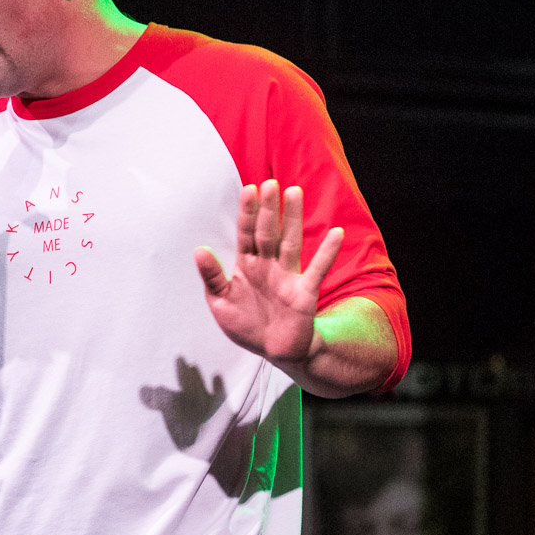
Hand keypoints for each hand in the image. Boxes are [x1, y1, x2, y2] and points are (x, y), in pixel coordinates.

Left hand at [195, 180, 343, 366]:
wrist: (274, 350)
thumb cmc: (247, 324)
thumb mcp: (221, 302)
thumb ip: (212, 277)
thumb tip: (199, 249)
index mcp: (247, 265)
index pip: (246, 233)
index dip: (247, 213)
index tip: (248, 189)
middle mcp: (268, 265)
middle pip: (267, 232)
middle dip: (268, 209)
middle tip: (269, 183)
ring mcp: (288, 276)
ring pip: (290, 242)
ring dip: (292, 219)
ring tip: (294, 193)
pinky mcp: (304, 292)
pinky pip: (317, 269)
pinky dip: (326, 252)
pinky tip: (335, 233)